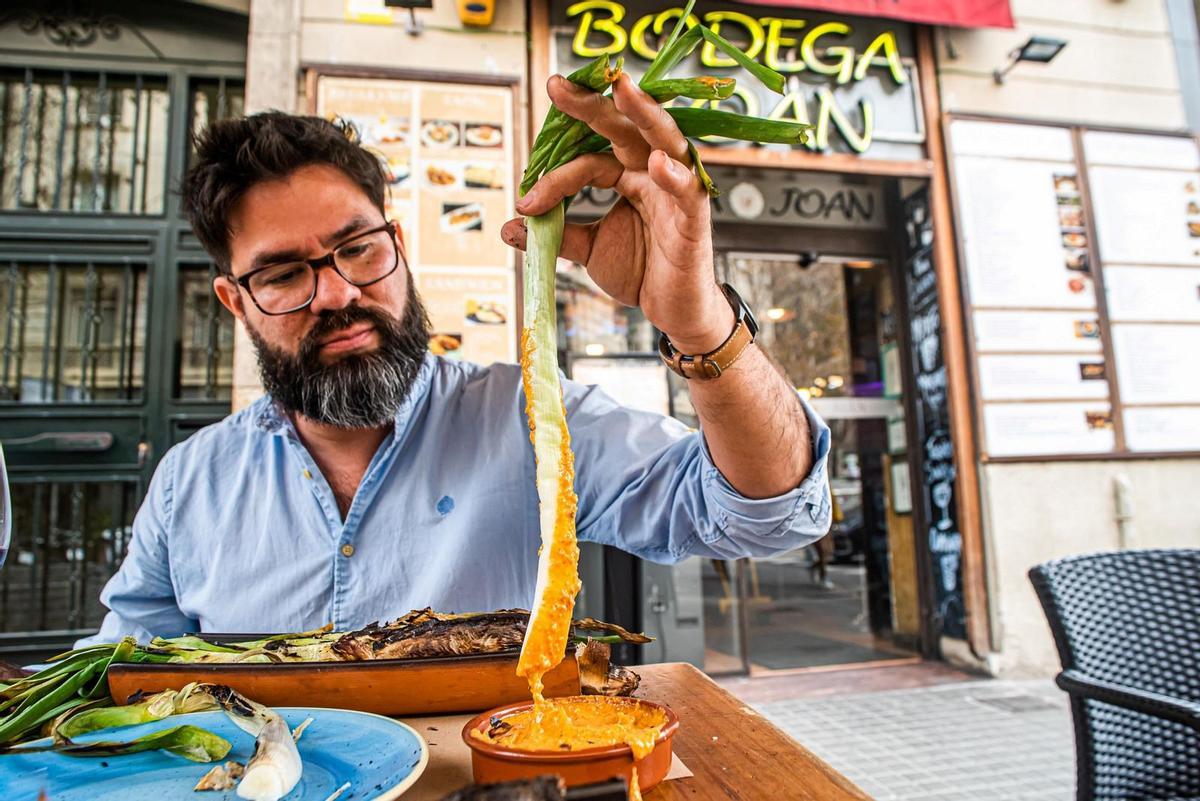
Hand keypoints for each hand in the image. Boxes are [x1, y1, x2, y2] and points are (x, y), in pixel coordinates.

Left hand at [501, 73, 734, 353]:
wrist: (672, 309)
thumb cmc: (640, 271)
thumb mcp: (590, 250)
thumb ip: (558, 234)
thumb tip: (509, 225)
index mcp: (627, 175)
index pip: (589, 161)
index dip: (555, 177)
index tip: (524, 200)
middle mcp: (652, 174)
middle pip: (625, 128)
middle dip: (593, 103)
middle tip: (556, 85)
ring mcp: (676, 192)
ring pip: (664, 141)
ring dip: (644, 114)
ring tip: (621, 90)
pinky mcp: (695, 220)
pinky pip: (688, 192)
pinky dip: (674, 176)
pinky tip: (658, 164)